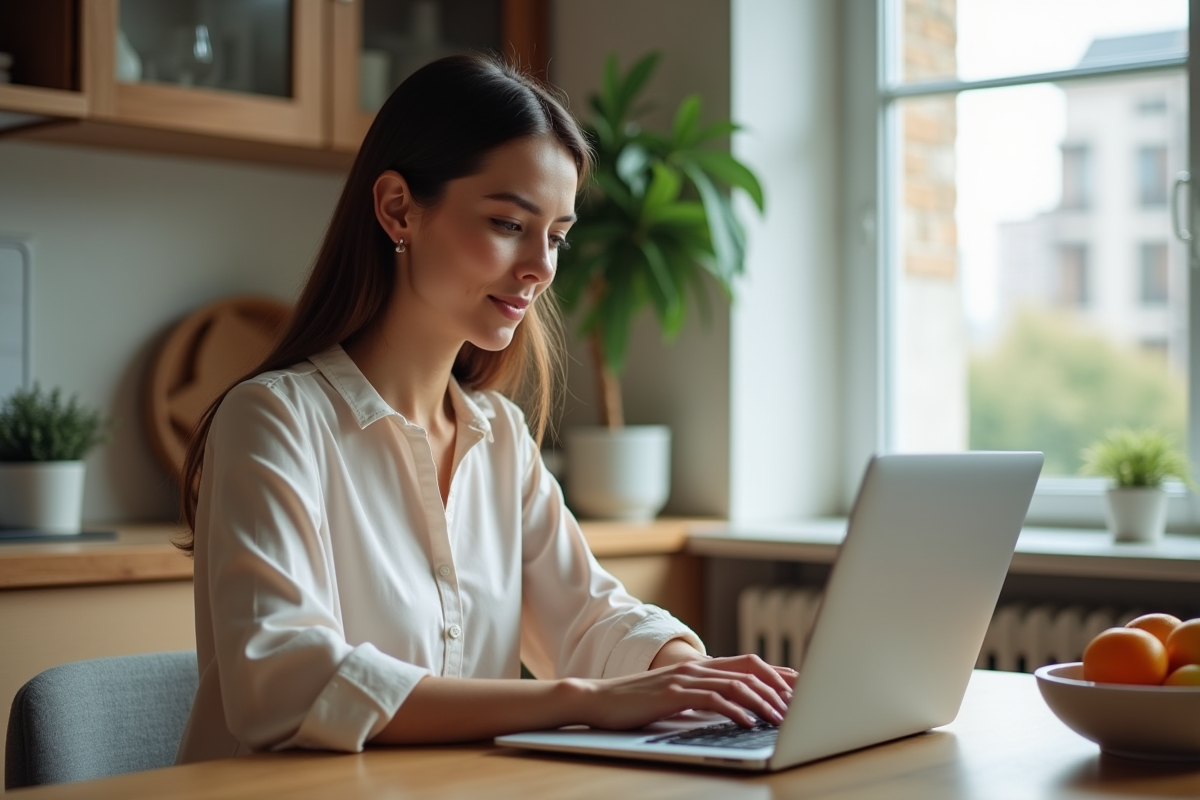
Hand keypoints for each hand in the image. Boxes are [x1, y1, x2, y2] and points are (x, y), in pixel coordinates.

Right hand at [569, 654, 796, 730]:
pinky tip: (749, 724)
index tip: (802, 688)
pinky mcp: (673, 693)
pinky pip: (713, 699)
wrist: (599, 699)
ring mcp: (685, 678)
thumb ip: (703, 696)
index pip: (749, 663)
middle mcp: (696, 666)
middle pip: (750, 669)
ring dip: (763, 703)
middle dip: (779, 687)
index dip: (778, 674)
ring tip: (781, 719)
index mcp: (700, 666)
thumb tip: (732, 708)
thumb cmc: (637, 702)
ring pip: (736, 684)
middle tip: (801, 706)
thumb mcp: (677, 696)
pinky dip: (735, 711)